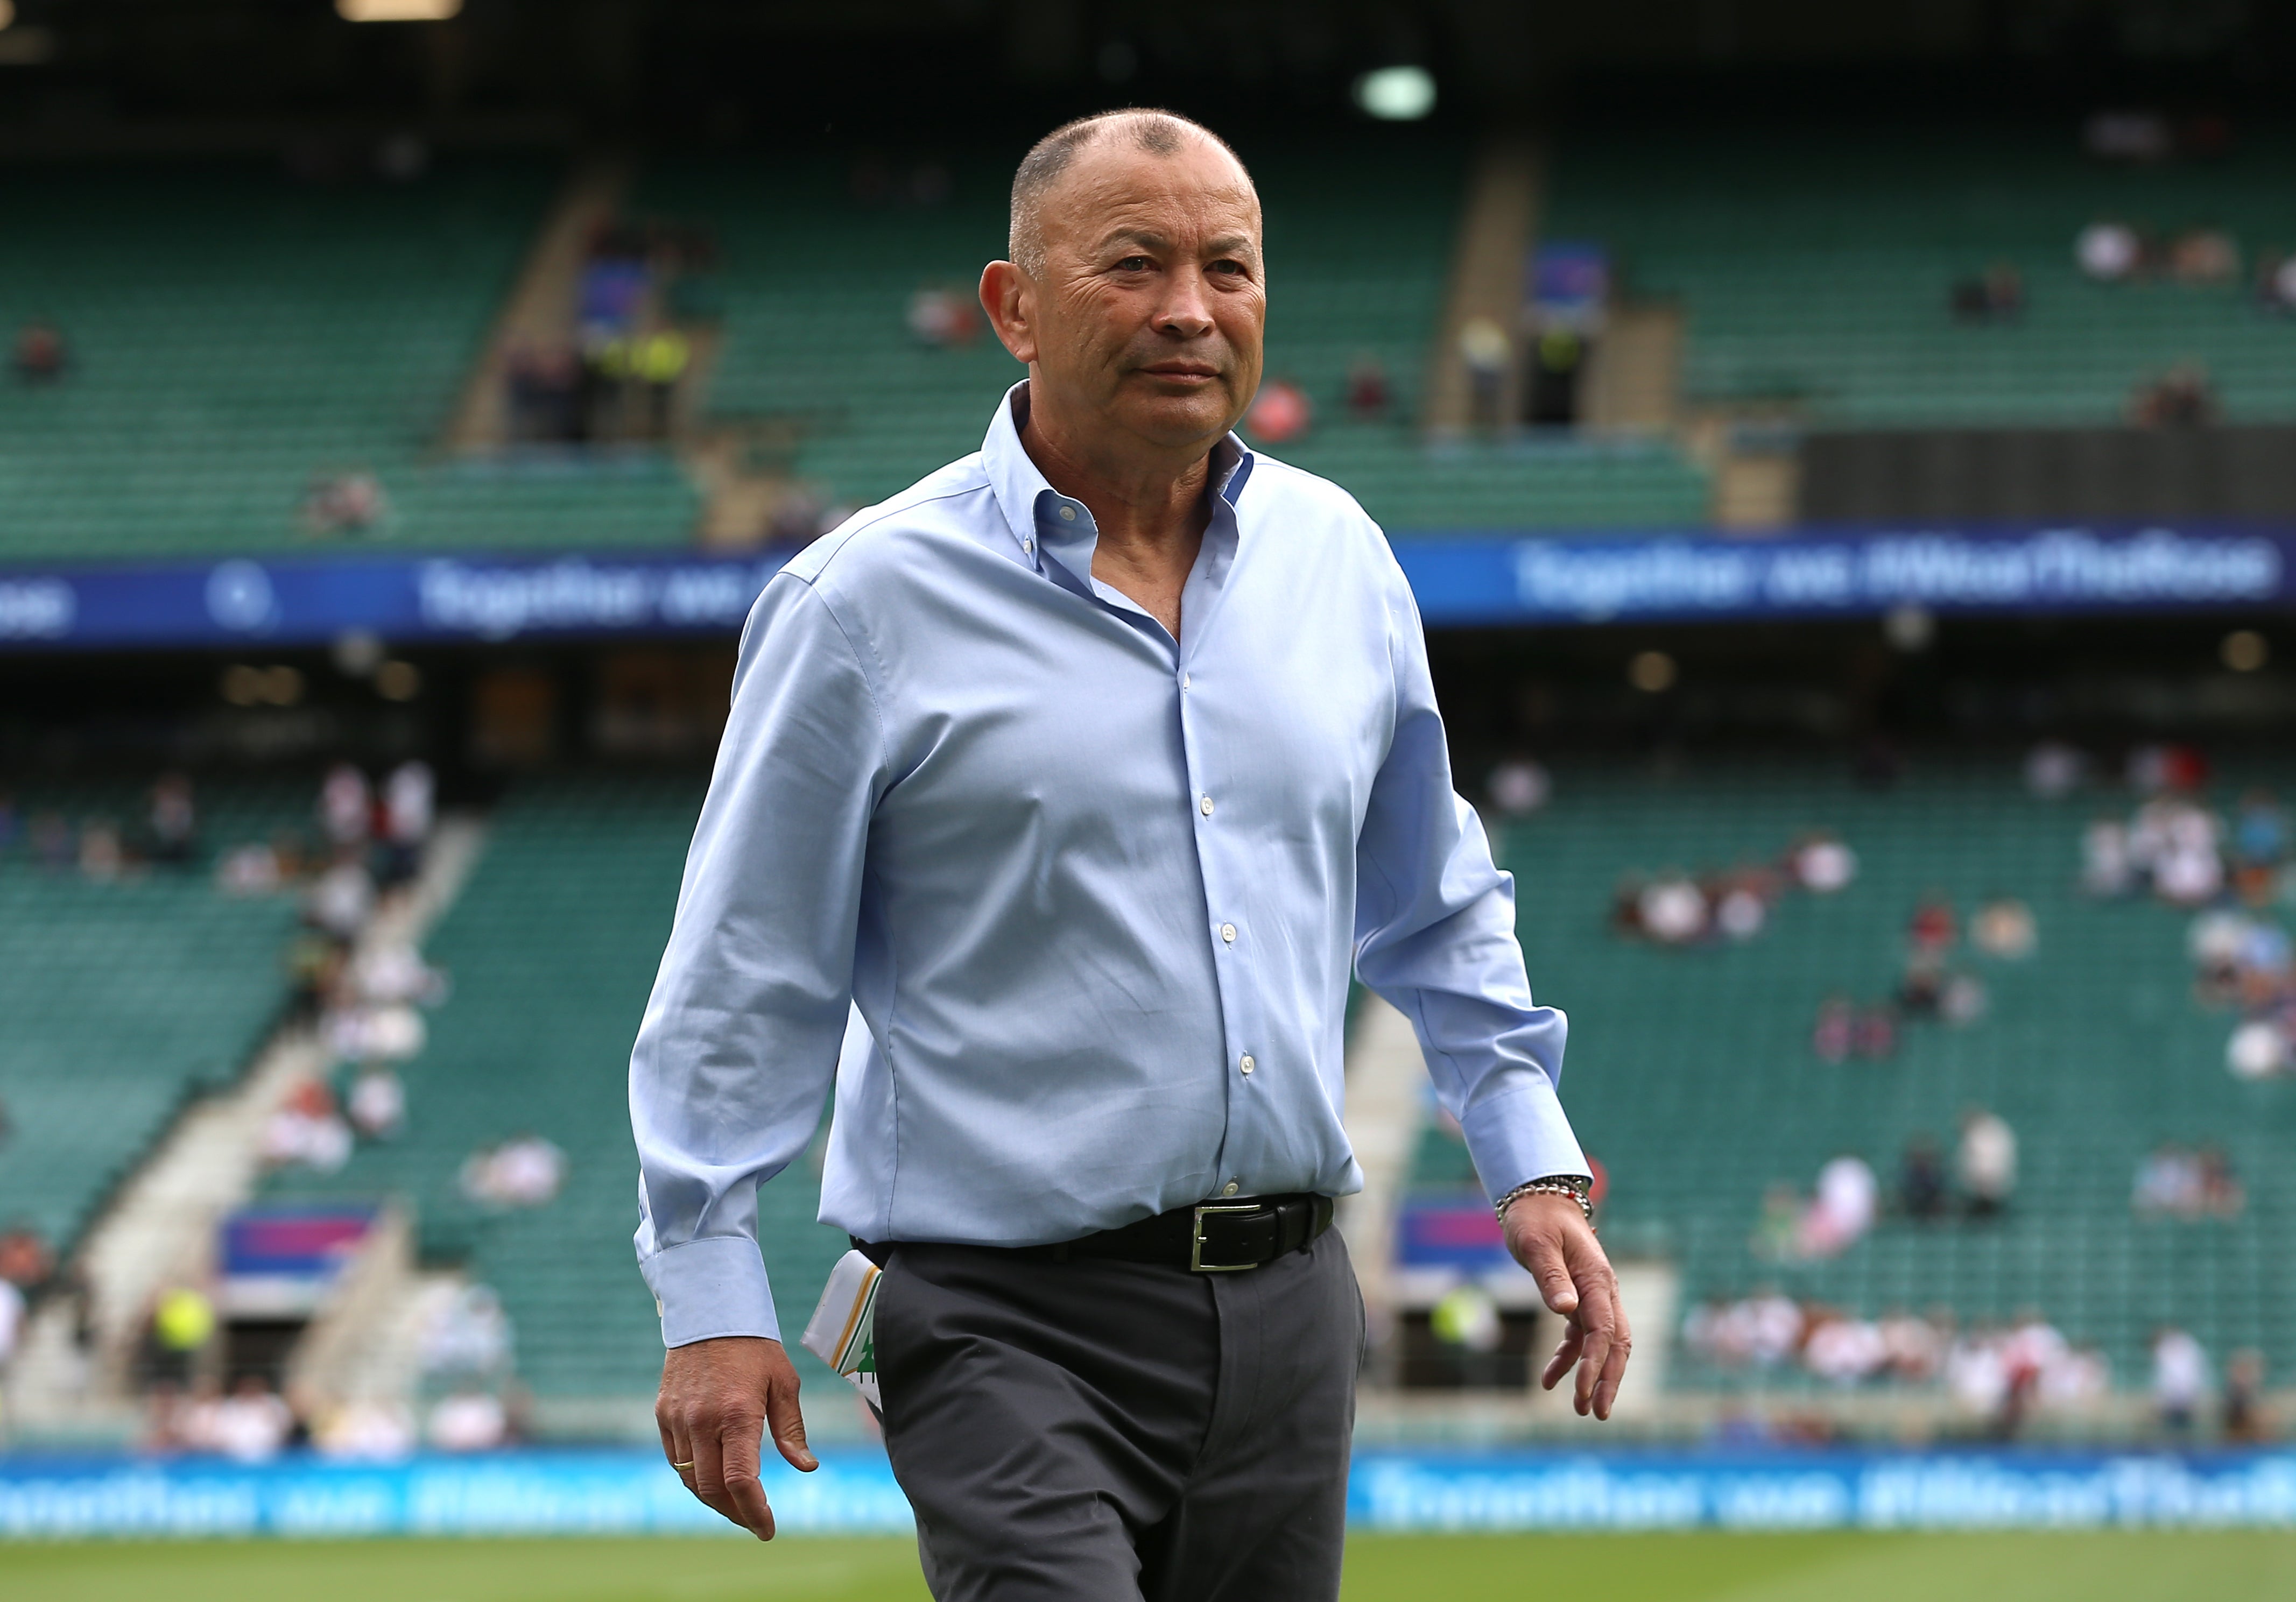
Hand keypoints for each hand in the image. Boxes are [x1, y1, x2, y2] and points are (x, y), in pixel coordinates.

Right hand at [656, 1336, 817, 1539]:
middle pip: (711, 1489)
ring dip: (713, 1500)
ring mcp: (679, 1418)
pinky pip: (676, 1458)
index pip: (741, 1480)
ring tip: (736, 1506)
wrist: (710, 1312)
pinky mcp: (663, 1413)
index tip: (767, 1529)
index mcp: (738, 1414)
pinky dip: (693, 1477)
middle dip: (735, 1513)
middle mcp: (703, 1420)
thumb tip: (806, 1467)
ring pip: (690, 1478)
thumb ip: (791, 1429)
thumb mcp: (784, 1383)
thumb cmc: (755, 1347)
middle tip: (754, 1521)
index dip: (754, 1512)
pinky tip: (712, 1479)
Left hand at [1503, 1193, 1630, 1419]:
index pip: (1602, 1330)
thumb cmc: (1536, 1219)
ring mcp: (1592, 1296)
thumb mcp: (1537, 1246)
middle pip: (1615, 1342)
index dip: (1595, 1364)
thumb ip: (1550, 1277)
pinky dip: (1569, 1358)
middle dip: (1607, 1378)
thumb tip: (1564, 1310)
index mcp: (1597, 1279)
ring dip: (1593, 1374)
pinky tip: (1549, 1379)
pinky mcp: (1578, 1300)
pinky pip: (1580, 1336)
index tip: (1583, 1392)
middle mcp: (1602, 1290)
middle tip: (1596, 1412)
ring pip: (1601, 1343)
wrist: (1538, 1200)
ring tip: (1581, 1408)